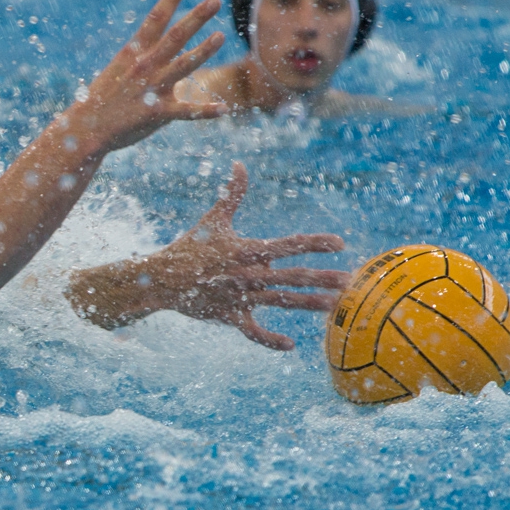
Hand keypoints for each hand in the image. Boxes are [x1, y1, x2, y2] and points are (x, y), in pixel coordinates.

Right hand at [63, 0, 227, 153]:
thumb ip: (148, 59)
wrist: (85, 128)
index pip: (154, 20)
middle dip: (196, 18)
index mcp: (134, 53)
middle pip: (175, 37)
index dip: (169, 0)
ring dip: (203, 51)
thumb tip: (175, 52)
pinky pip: (186, 112)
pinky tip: (224, 109)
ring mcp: (151, 89)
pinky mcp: (157, 113)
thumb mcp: (121, 70)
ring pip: (183, 66)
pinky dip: (205, 111)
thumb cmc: (104, 97)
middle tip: (215, 0)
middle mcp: (144, 67)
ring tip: (221, 36)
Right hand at [130, 162, 348, 349]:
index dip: (314, 243)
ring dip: (308, 303)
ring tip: (333, 306)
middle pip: (291, 276)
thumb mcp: (213, 219)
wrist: (160, 279)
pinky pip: (252, 331)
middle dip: (321, 278)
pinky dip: (269, 339)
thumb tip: (240, 164)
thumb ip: (232, 193)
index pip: (286, 244)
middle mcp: (246, 274)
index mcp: (245, 250)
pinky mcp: (229, 316)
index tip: (339, 243)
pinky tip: (290, 345)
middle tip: (348, 280)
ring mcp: (239, 297)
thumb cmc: (190, 246)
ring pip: (280, 302)